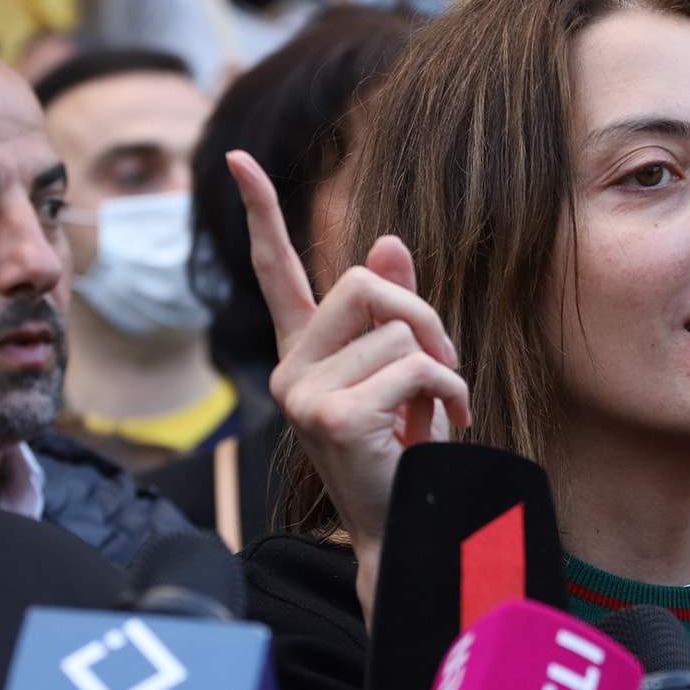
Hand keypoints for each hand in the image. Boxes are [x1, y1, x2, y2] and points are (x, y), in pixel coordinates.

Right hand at [226, 150, 469, 622]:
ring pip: (399, 330)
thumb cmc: (403, 456)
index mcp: (302, 354)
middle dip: (422, 311)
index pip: (275, 273)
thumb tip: (389, 239)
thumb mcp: (401, 374)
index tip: (239, 158)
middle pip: (362, 282)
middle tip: (447, 359)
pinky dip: (450, 392)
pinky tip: (445, 427)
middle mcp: (290, 370)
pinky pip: (416, 367)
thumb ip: (394, 311)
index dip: (261, 213)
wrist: (404, 530)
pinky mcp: (332, 417)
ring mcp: (303, 394)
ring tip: (440, 411)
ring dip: (443, 365)